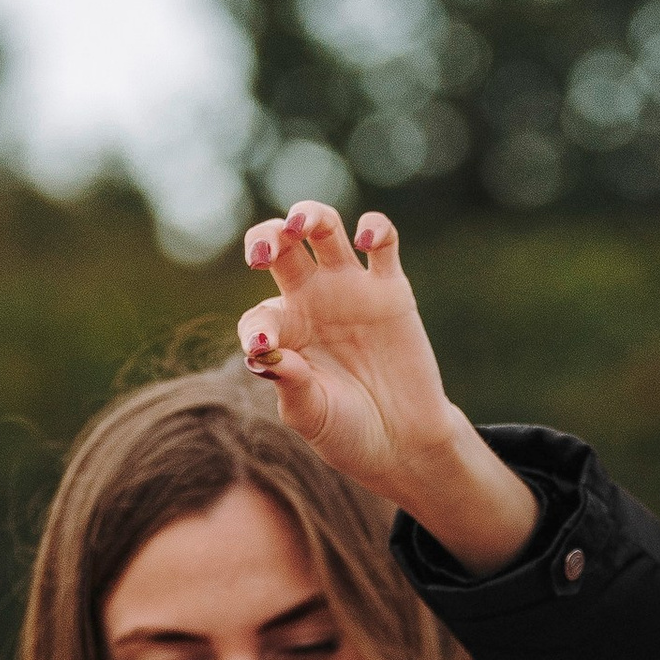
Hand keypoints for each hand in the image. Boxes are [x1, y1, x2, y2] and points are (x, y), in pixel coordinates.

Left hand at [237, 202, 536, 572]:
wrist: (404, 444)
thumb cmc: (348, 432)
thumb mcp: (312, 415)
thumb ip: (290, 385)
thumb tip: (266, 355)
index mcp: (283, 333)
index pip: (257, 315)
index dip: (255, 328)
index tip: (263, 350)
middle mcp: (311, 301)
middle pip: (280, 248)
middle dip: (265, 239)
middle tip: (260, 253)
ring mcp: (350, 290)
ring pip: (324, 230)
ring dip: (309, 215)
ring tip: (300, 223)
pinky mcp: (391, 288)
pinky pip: (383, 242)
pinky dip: (375, 229)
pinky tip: (366, 240)